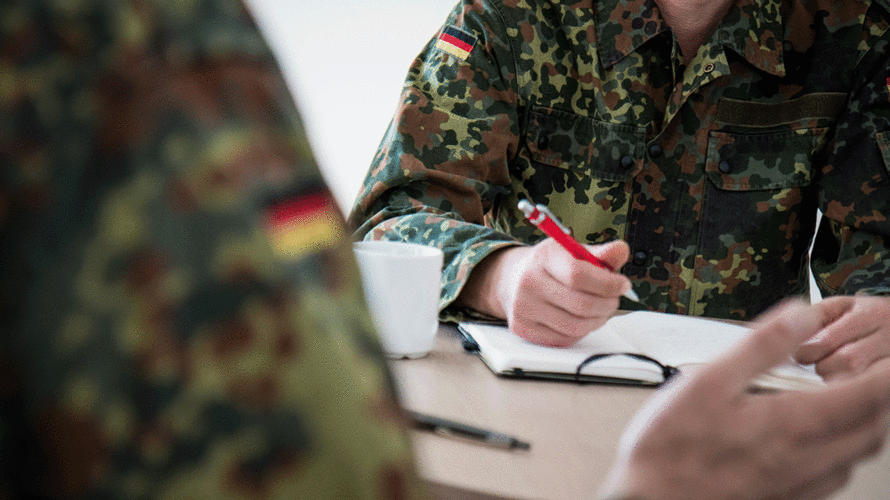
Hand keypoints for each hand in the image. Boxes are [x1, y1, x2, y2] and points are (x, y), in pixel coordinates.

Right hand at [454, 239, 631, 346]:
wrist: (513, 279)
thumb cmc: (551, 266)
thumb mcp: (573, 252)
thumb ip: (600, 253)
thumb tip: (621, 250)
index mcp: (544, 256)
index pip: (579, 274)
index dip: (608, 284)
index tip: (623, 285)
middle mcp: (529, 281)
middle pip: (581, 304)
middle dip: (607, 305)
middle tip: (614, 300)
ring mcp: (523, 307)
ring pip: (575, 326)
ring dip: (597, 321)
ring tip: (600, 310)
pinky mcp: (522, 328)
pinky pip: (563, 339)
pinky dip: (580, 332)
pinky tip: (581, 320)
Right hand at [599, 300, 889, 499]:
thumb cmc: (670, 449)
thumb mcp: (707, 381)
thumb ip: (760, 346)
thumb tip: (800, 315)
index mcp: (793, 424)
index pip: (869, 395)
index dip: (888, 371)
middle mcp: (806, 458)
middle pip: (874, 427)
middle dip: (884, 396)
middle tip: (877, 371)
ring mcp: (798, 483)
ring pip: (857, 454)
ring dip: (868, 423)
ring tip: (853, 399)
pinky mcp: (785, 498)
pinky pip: (835, 474)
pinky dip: (843, 449)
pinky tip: (820, 439)